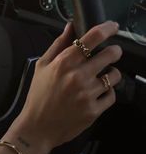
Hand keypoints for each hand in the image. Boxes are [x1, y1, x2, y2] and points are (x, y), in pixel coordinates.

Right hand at [5, 21, 121, 153]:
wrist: (37, 127)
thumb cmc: (38, 96)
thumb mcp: (41, 67)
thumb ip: (58, 45)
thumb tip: (70, 25)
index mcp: (65, 62)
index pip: (94, 37)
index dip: (108, 28)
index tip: (113, 27)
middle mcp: (79, 76)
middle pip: (111, 54)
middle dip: (114, 51)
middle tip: (111, 54)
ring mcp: (88, 94)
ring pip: (115, 76)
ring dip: (111, 74)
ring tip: (102, 78)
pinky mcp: (94, 110)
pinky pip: (111, 96)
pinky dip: (107, 93)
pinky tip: (97, 95)